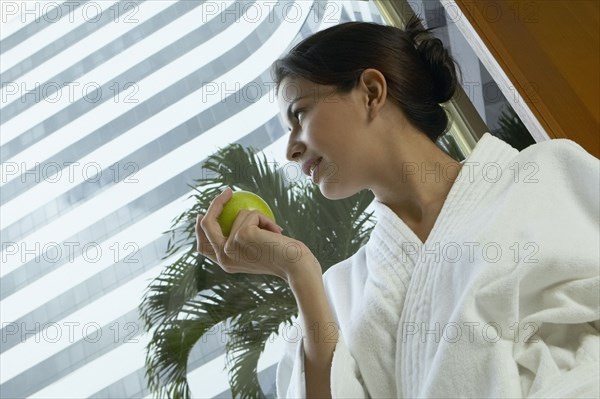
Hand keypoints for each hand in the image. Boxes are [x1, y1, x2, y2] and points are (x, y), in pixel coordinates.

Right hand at [196, 187, 318, 281]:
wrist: (296, 266)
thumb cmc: (284, 258)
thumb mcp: (260, 250)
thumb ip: (245, 239)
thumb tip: (239, 215)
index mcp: (226, 263)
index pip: (204, 246)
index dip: (199, 229)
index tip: (202, 214)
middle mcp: (223, 257)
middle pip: (207, 226)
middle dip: (214, 205)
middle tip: (226, 193)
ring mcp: (230, 246)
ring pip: (239, 214)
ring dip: (259, 217)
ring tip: (273, 231)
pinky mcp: (241, 235)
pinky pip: (252, 213)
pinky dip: (266, 218)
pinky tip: (276, 232)